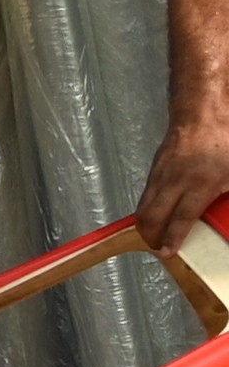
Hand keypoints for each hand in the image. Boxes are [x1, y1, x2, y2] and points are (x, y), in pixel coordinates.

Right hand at [143, 120, 228, 256]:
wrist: (203, 115)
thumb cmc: (225, 142)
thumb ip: (228, 197)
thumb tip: (226, 215)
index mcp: (200, 184)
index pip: (181, 219)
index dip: (172, 238)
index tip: (166, 251)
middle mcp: (175, 180)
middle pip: (153, 214)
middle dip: (151, 234)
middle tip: (156, 245)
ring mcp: (162, 173)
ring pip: (145, 205)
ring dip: (146, 222)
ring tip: (153, 233)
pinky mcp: (156, 167)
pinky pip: (147, 193)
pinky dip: (148, 206)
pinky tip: (157, 211)